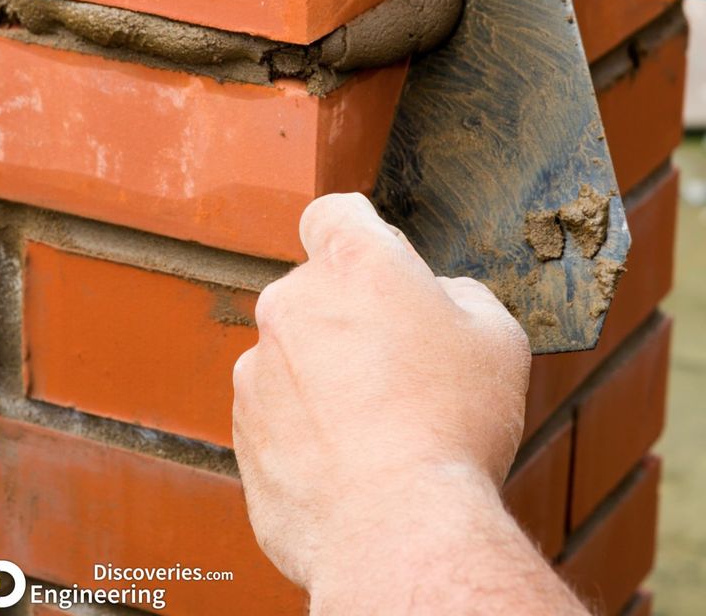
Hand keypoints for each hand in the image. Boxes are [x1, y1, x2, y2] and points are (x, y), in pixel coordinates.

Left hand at [232, 193, 530, 598]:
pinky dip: (306, 426)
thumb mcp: (496, 337)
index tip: (381, 268)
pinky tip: (351, 462)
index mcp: (353, 262)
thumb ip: (461, 296)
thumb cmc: (453, 422)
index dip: (359, 233)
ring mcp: (258, 365)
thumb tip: (439, 299)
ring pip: (295, 353)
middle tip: (402, 369)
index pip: (335, 213)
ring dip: (327, 374)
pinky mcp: (243, 427)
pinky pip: (278, 410)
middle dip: (351, 317)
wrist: (395, 527)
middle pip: (317, 291)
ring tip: (380, 428)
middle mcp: (292, 301)